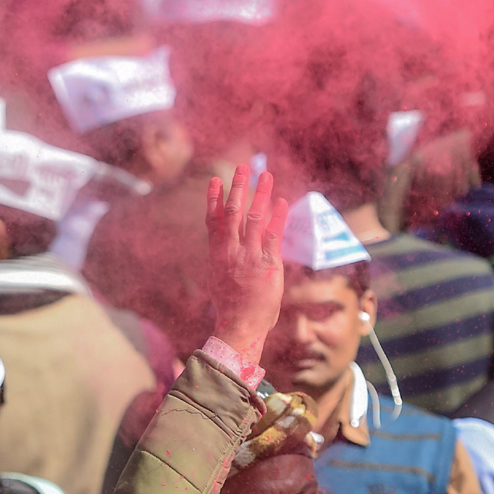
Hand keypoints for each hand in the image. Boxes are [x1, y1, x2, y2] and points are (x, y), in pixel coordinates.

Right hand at [207, 165, 287, 366]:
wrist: (240, 326)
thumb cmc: (232, 309)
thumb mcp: (220, 282)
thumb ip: (224, 263)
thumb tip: (224, 257)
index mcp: (218, 255)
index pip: (213, 221)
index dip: (213, 200)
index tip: (214, 181)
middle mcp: (231, 251)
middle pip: (233, 212)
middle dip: (238, 188)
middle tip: (242, 167)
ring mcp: (249, 255)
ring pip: (253, 217)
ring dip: (260, 194)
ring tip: (265, 175)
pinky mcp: (267, 263)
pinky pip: (273, 234)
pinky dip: (277, 216)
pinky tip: (281, 201)